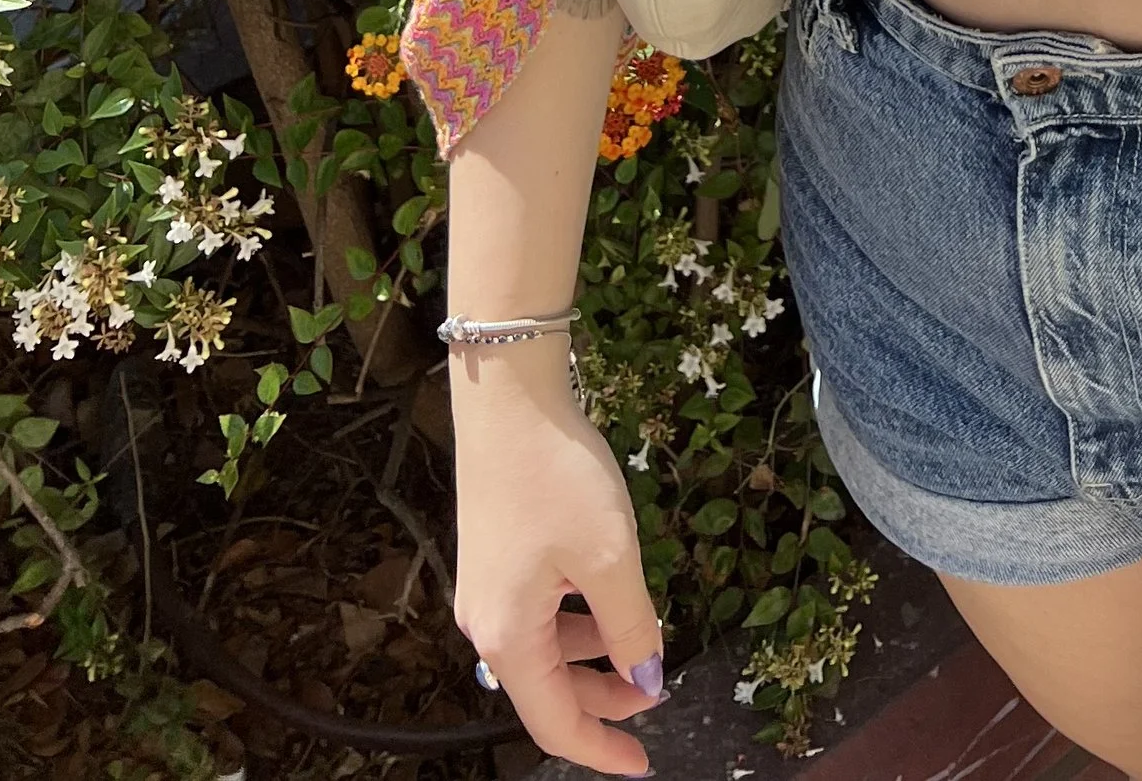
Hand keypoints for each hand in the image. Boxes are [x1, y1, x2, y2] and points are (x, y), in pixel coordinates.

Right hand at [449, 345, 664, 775]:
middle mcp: (486, 623)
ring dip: (593, 656)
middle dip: (603, 701)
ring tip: (643, 639)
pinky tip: (609, 594)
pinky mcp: (496, 556)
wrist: (507, 397)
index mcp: (508, 635)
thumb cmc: (556, 477)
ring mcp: (487, 588)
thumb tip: (646, 677)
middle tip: (655, 696)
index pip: (554, 723)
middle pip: (547, 689)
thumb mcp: (610, 555)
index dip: (600, 749)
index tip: (643, 766)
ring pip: (544, 648)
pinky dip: (576, 619)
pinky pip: (538, 613)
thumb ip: (631, 625)